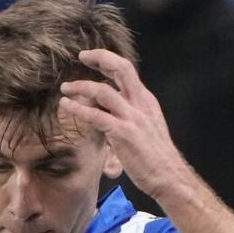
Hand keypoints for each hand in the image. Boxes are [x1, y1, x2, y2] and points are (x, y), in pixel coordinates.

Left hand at [59, 48, 185, 198]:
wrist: (169, 176)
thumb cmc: (155, 157)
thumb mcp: (146, 128)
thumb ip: (129, 115)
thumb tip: (108, 111)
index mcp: (146, 101)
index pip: (127, 71)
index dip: (108, 60)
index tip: (92, 58)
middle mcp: (140, 104)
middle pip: (121, 68)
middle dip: (100, 57)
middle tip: (82, 56)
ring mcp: (132, 117)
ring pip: (103, 91)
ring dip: (81, 86)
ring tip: (65, 88)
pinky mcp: (122, 133)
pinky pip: (96, 116)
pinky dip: (78, 109)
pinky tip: (66, 106)